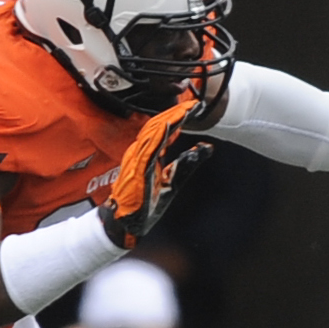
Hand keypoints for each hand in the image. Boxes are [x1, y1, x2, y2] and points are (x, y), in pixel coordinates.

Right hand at [100, 101, 211, 247]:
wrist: (123, 224)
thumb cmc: (143, 204)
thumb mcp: (172, 182)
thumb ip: (186, 164)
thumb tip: (205, 148)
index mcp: (148, 154)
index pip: (163, 130)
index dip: (177, 117)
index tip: (193, 107)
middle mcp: (140, 153)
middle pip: (157, 126)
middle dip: (176, 114)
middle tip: (193, 104)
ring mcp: (136, 160)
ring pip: (153, 133)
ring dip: (169, 120)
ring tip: (184, 110)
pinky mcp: (135, 170)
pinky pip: (147, 148)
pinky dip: (157, 136)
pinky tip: (168, 125)